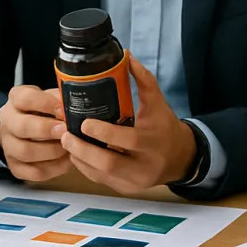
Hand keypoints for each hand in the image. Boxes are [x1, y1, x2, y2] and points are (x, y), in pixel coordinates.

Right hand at [0, 85, 70, 181]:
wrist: (24, 130)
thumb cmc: (43, 111)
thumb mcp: (50, 98)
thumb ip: (60, 100)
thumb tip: (76, 107)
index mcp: (16, 99)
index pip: (25, 98)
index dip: (45, 104)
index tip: (62, 109)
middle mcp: (7, 122)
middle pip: (22, 127)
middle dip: (47, 130)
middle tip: (65, 131)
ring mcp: (8, 146)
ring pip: (26, 152)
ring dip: (51, 151)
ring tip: (69, 147)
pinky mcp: (15, 167)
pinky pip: (33, 172)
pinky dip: (53, 168)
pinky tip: (66, 161)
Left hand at [59, 55, 196, 194]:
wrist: (179, 157)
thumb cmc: (164, 126)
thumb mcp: (158, 102)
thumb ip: (144, 80)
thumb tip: (127, 57)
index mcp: (153, 141)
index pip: (128, 140)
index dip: (103, 133)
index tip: (84, 122)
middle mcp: (145, 165)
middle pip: (110, 163)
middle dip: (83, 150)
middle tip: (66, 135)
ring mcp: (135, 180)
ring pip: (101, 175)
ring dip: (80, 159)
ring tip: (66, 143)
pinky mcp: (127, 188)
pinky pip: (101, 181)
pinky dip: (85, 168)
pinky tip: (76, 155)